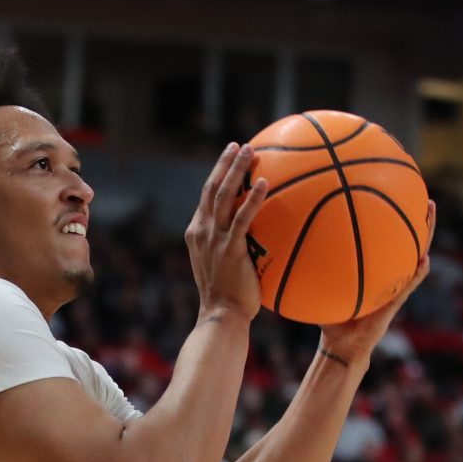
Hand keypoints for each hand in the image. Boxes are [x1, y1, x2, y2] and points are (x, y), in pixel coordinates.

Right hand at [185, 142, 268, 321]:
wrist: (221, 315)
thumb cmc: (228, 297)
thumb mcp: (224, 266)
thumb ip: (233, 246)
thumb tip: (257, 236)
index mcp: (197, 233)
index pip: (206, 198)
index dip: (217, 174)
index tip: (230, 157)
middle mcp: (201, 231)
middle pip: (212, 188)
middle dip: (225, 164)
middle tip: (239, 146)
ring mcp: (214, 239)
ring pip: (223, 195)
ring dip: (236, 170)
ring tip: (251, 151)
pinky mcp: (229, 248)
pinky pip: (242, 217)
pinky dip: (253, 198)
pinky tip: (265, 182)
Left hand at [316, 201, 434, 363]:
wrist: (341, 345)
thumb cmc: (330, 317)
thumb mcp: (319, 289)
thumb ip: (308, 271)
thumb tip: (285, 248)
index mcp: (374, 269)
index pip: (385, 240)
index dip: (392, 219)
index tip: (397, 194)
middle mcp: (388, 274)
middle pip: (407, 241)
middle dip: (417, 218)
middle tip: (424, 196)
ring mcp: (394, 286)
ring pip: (416, 256)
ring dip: (425, 235)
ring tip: (430, 211)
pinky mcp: (395, 303)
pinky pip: (409, 285)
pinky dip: (418, 273)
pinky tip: (425, 260)